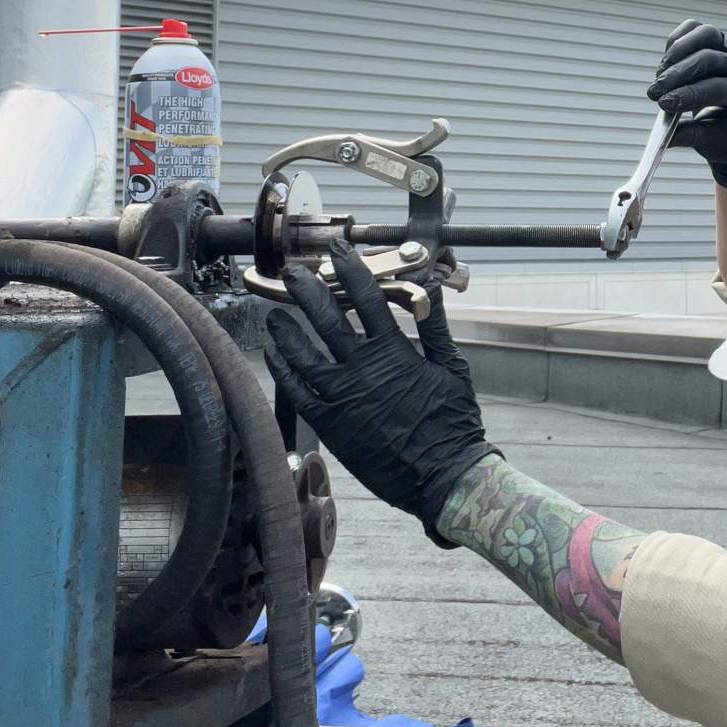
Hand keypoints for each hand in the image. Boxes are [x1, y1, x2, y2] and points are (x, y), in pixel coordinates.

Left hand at [263, 241, 493, 546]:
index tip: (338, 250)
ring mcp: (342, 397)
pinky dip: (283, 369)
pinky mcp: (330, 424)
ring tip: (273, 312)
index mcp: (394, 351)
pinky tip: (275, 353)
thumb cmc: (453, 422)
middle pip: (326, 318)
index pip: (368, 298)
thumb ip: (436, 326)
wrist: (442, 476)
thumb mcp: (452, 368)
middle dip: (306, 290)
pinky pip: (298, 391)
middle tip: (290, 272)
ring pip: (303, 353)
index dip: (350, 270)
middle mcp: (362, 369)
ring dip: (286, 329)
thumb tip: (431, 286)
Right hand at [646, 19, 726, 191]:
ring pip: (705, 34)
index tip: (664, 104)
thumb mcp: (711, 142)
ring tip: (659, 76)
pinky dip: (676, 42)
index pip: (716, 87)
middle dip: (677, 75)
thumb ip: (688, 136)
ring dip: (676, 53)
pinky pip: (694, 29)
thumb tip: (663, 137)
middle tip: (655, 93)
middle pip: (708, 58)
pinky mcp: (715, 41)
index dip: (687, 94)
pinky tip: (665, 64)